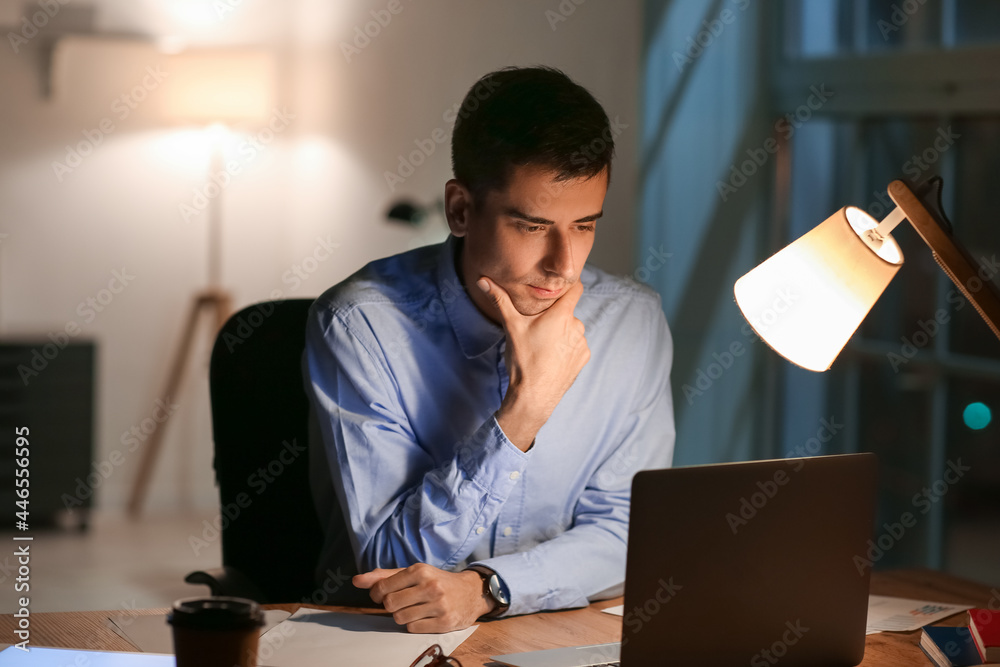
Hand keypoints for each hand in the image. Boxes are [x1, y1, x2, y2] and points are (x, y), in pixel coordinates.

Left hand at [353, 563, 493, 632]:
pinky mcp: (444, 622)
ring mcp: (438, 605)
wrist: (471, 592)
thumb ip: (384, 576)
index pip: (383, 587)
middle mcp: (430, 586)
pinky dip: (414, 624)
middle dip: (391, 605)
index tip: (381, 594)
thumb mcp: (414, 573)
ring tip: (414, 608)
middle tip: (401, 601)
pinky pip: (413, 628)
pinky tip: (424, 616)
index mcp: (420, 570)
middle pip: (390, 604)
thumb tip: (357, 580)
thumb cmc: (437, 581)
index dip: (377, 594)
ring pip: (400, 618)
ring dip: (402, 616)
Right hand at [477, 277, 589, 450]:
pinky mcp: (583, 357)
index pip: (576, 288)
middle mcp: (577, 326)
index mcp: (561, 315)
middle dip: (555, 316)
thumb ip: (499, 300)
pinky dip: (566, 347)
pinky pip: (576, 345)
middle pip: (567, 312)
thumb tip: (482, 280)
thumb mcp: (511, 327)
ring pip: (571, 329)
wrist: (534, 396)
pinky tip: (552, 356)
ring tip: (543, 345)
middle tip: (538, 327)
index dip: (569, 285)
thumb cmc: (523, 360)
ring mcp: (582, 343)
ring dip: (561, 332)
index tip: (559, 286)